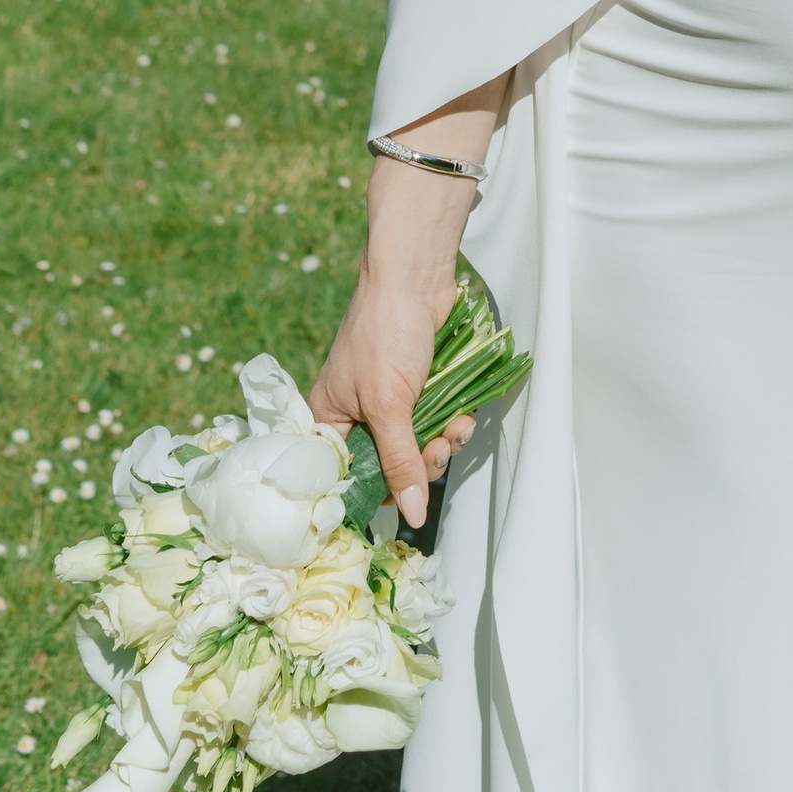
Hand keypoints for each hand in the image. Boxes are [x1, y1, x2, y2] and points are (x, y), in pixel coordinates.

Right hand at [307, 138, 494, 528]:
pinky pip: (437, 425)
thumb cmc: (385, 332)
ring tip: (456, 429)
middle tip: (438, 453)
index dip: (376, 494)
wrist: (416, 276)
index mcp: (328, 422)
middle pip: (389, 468)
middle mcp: (356, 417)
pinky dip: (453, 425)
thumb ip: (400, 461)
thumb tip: (412, 514)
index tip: (403, 505)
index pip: (346, 479)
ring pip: (419, 448)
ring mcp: (392, 404)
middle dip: (420, 466)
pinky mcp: (421, 391)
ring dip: (443, 445)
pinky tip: (464, 417)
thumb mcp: (388, 404)